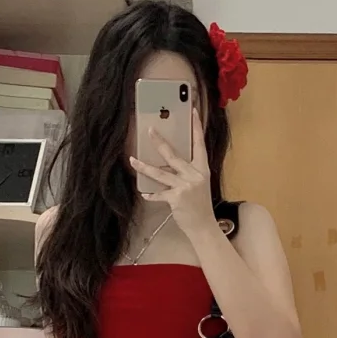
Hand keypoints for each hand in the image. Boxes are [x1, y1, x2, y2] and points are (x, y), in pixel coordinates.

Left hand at [130, 110, 215, 241]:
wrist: (203, 226)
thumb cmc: (200, 205)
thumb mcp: (198, 184)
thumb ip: (187, 171)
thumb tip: (168, 161)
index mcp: (202, 169)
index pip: (199, 144)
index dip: (197, 127)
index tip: (193, 111)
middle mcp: (195, 175)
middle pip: (174, 155)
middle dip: (160, 143)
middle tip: (150, 130)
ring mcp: (185, 186)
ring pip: (161, 173)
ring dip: (144, 167)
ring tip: (133, 160)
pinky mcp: (176, 199)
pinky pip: (159, 194)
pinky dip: (151, 195)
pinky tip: (144, 193)